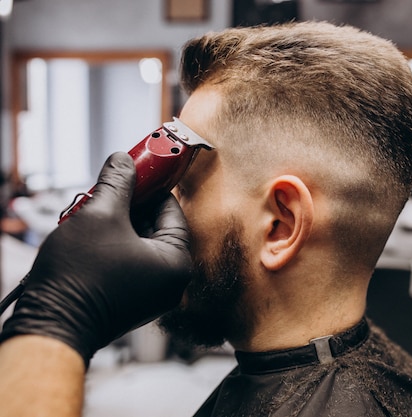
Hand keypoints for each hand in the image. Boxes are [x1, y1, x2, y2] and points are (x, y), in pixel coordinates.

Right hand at [0, 152, 192, 366]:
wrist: (52, 325)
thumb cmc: (80, 275)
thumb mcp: (100, 215)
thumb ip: (118, 183)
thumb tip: (124, 159)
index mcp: (177, 263)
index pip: (172, 211)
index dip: (153, 186)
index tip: (137, 169)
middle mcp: (171, 282)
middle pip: (156, 228)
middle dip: (131, 205)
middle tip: (109, 188)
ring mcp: (152, 294)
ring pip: (140, 243)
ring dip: (118, 224)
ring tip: (93, 211)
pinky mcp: (131, 301)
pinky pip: (130, 262)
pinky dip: (113, 244)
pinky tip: (90, 234)